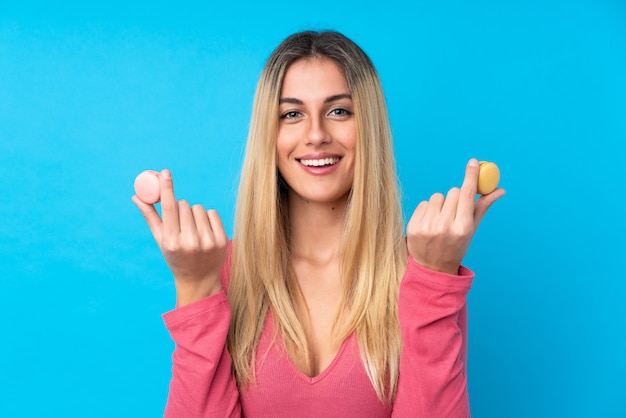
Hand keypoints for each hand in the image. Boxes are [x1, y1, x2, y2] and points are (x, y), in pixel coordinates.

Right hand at [132, 169, 227, 305]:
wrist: (199, 279)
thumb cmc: (176, 257)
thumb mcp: (161, 240)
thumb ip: (150, 217)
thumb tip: (136, 196)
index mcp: (172, 241)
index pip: (169, 208)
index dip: (166, 188)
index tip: (165, 172)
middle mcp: (190, 241)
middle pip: (184, 205)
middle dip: (180, 208)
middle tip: (181, 223)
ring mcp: (207, 241)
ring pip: (198, 208)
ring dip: (194, 214)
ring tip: (193, 229)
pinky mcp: (221, 240)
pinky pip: (212, 213)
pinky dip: (207, 218)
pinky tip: (204, 231)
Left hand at [406, 159, 504, 274]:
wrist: (432, 268)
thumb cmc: (456, 246)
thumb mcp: (471, 230)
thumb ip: (482, 207)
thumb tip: (500, 190)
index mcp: (463, 228)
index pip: (467, 194)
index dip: (471, 176)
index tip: (473, 162)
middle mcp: (445, 226)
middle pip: (453, 192)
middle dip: (456, 198)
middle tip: (455, 212)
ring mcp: (427, 226)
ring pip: (437, 196)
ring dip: (441, 204)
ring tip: (441, 220)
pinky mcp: (413, 226)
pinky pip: (424, 203)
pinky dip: (428, 210)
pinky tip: (430, 223)